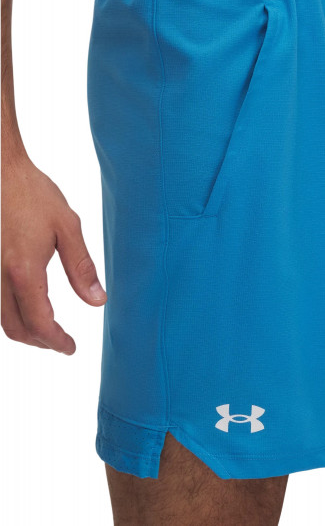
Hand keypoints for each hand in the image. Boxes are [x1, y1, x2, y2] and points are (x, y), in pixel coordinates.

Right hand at [1, 157, 105, 353]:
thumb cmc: (33, 193)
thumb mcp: (67, 227)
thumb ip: (81, 267)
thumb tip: (97, 301)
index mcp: (24, 270)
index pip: (40, 322)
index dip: (56, 341)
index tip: (70, 347)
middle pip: (15, 328)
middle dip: (39, 341)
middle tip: (60, 342)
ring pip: (0, 317)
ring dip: (23, 329)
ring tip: (47, 328)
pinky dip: (9, 312)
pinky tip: (26, 305)